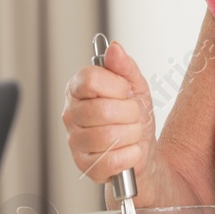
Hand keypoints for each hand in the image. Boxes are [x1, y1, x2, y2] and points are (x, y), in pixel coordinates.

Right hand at [62, 41, 156, 186]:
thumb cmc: (134, 117)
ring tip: (132, 133)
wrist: (143, 150)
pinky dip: (130, 155)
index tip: (125, 92)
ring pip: (108, 136)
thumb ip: (124, 66)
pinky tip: (129, 151)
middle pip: (102, 109)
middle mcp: (71, 114)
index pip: (90, 79)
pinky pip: (111, 160)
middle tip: (133, 116)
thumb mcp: (135, 86)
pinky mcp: (84, 165)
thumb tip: (114, 48)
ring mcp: (75, 141)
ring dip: (132, 135)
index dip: (116, 86)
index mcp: (78, 89)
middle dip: (130, 114)